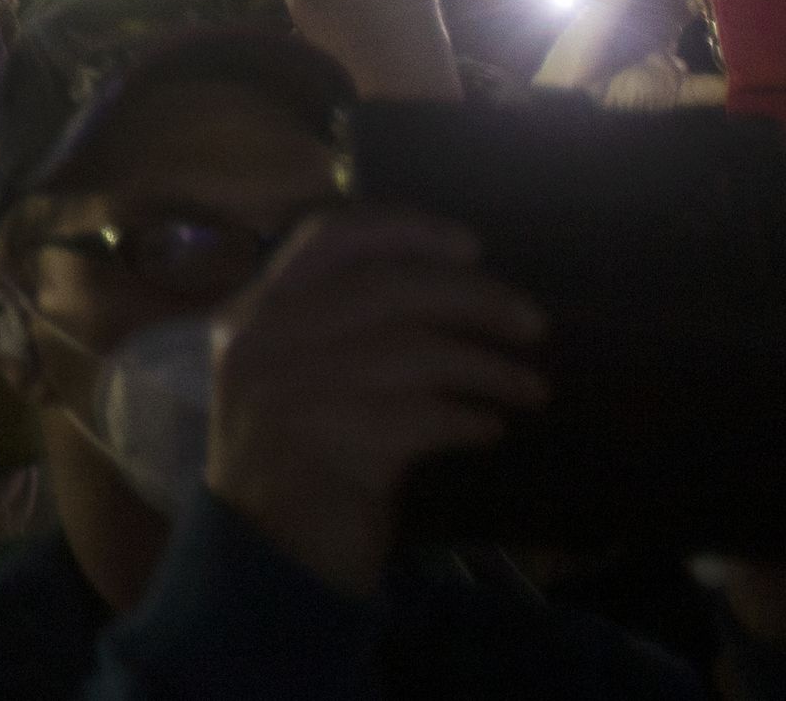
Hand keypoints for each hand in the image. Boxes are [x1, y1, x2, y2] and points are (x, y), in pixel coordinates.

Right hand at [206, 207, 547, 594]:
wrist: (263, 557)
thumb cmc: (291, 455)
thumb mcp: (290, 373)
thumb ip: (334, 325)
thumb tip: (440, 281)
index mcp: (252, 313)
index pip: (328, 237)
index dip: (406, 229)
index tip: (471, 245)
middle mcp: (265, 342)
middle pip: (388, 288)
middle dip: (474, 298)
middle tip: (533, 324)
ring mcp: (294, 395)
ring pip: (416, 353)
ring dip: (489, 369)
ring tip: (529, 389)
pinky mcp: (333, 449)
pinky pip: (426, 418)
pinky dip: (470, 419)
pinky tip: (490, 429)